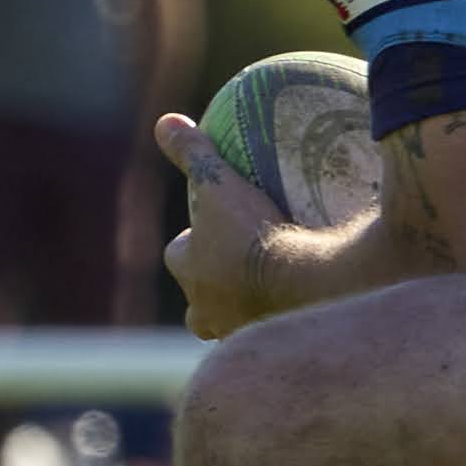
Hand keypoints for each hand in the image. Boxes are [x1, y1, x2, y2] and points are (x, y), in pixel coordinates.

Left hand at [155, 113, 287, 340]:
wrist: (301, 284)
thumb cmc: (251, 234)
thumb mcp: (219, 185)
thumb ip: (194, 154)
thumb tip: (165, 121)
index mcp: (189, 272)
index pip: (179, 255)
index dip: (192, 242)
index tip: (214, 227)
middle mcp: (205, 311)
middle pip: (199, 300)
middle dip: (212, 285)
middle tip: (241, 263)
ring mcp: (237, 331)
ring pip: (232, 320)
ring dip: (244, 305)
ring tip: (272, 285)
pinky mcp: (272, 343)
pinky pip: (271, 328)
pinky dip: (278, 316)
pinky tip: (300, 300)